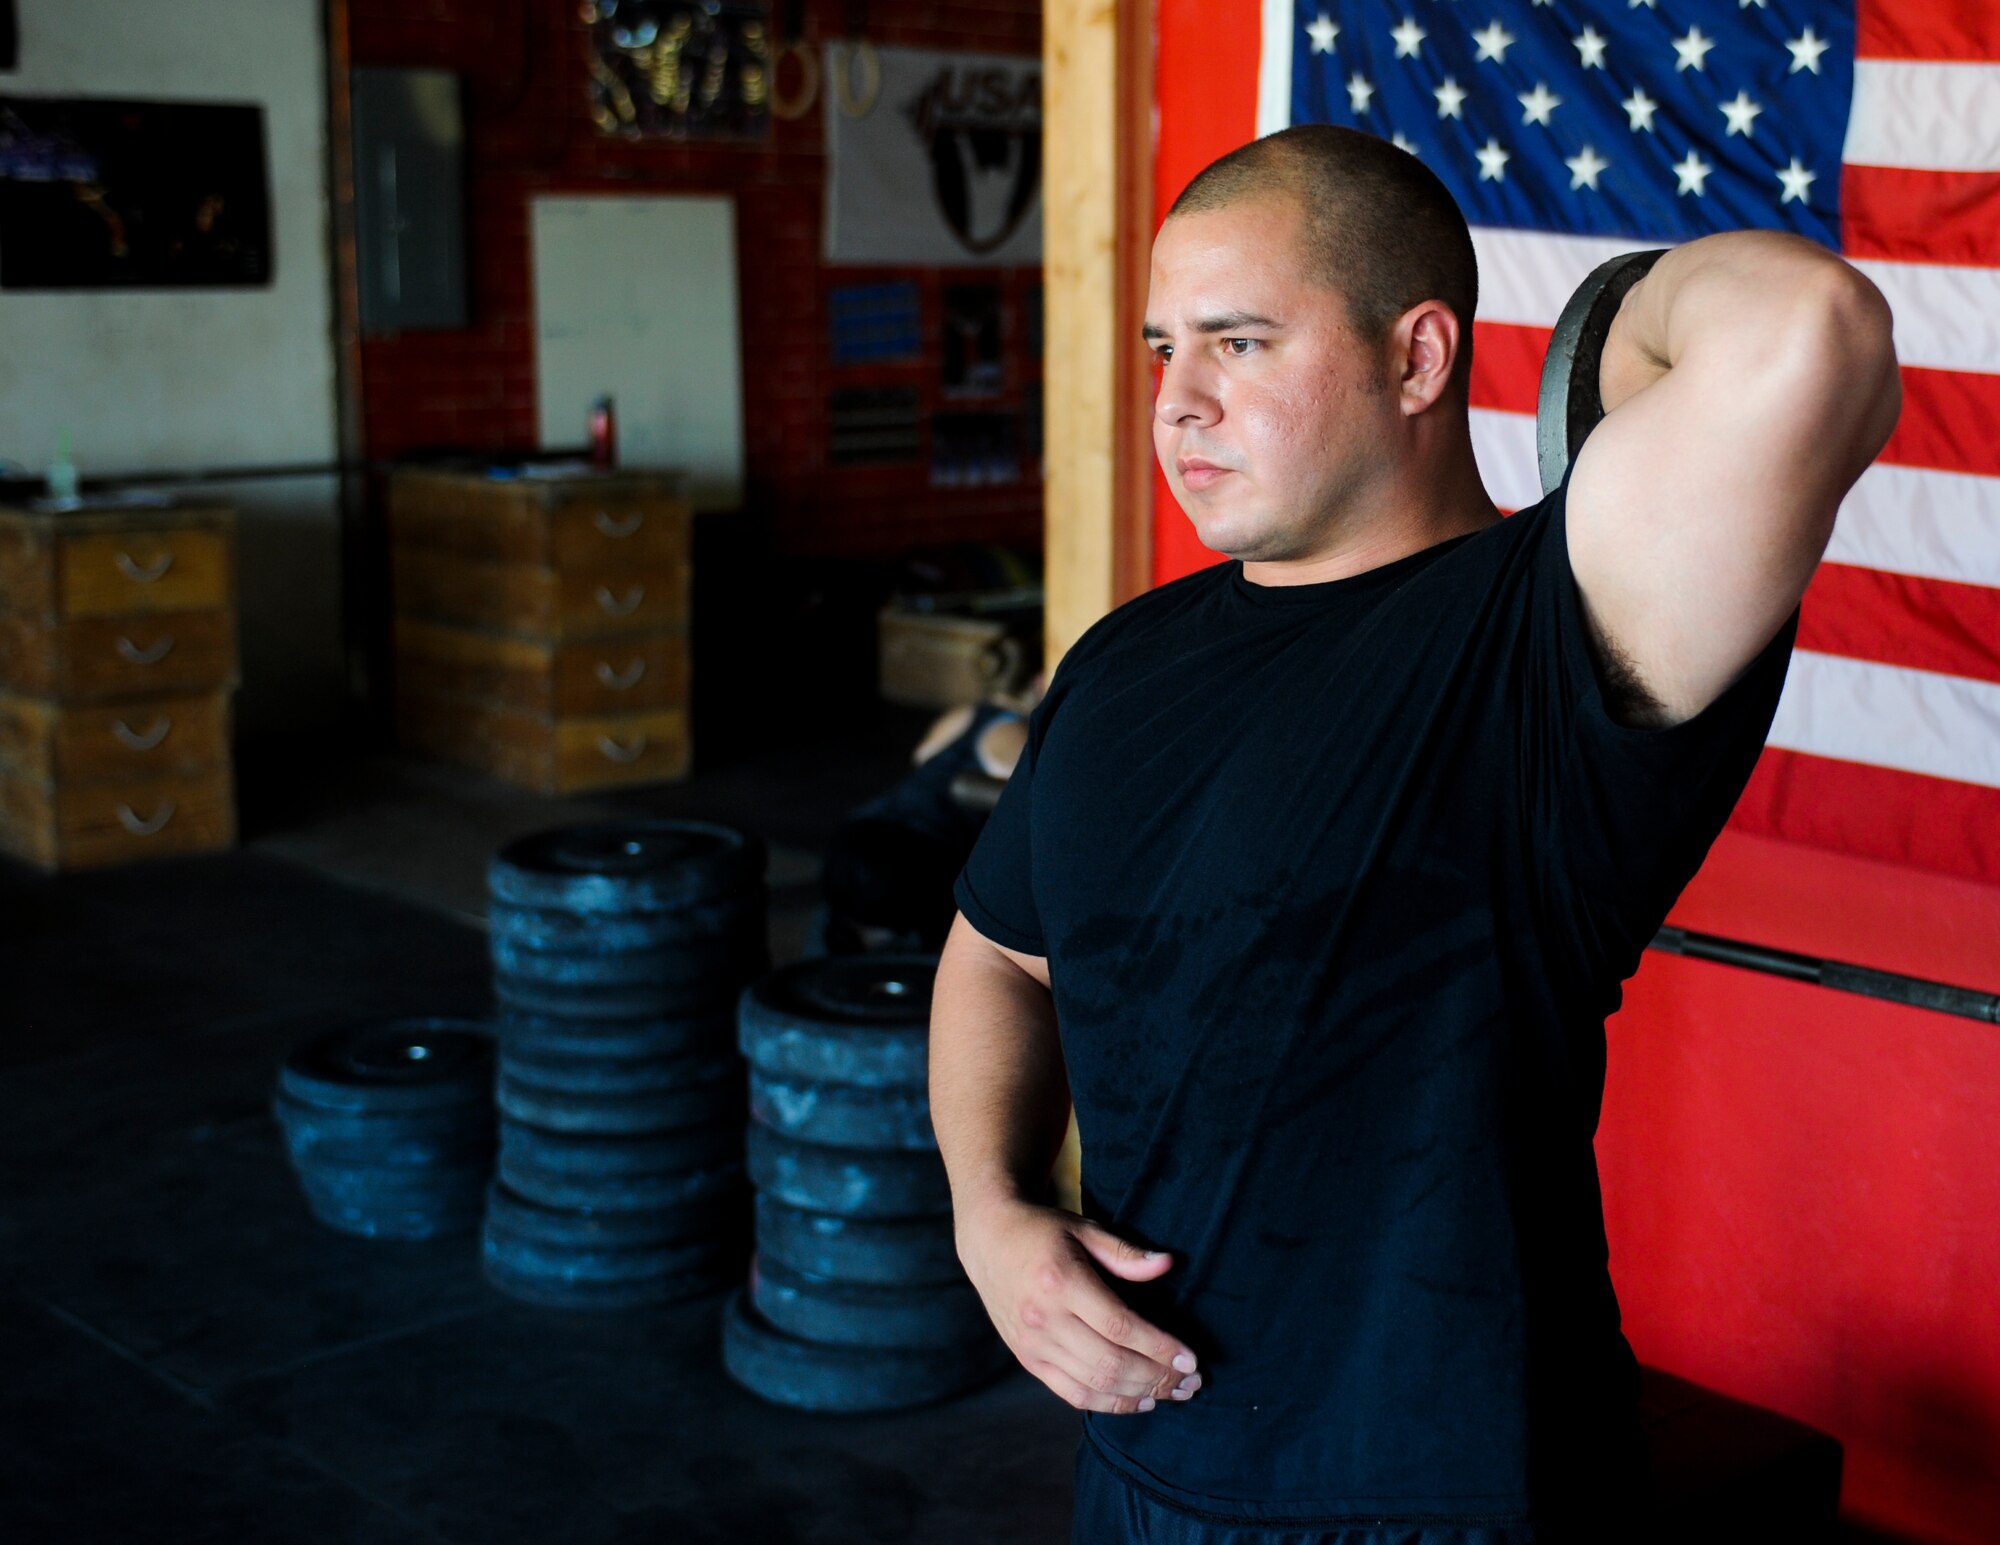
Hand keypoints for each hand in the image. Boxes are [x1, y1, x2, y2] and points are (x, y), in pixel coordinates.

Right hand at [955, 1197, 1202, 1414]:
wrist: (989, 1241)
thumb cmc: (1043, 1231)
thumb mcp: (1083, 1229)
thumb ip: (1125, 1253)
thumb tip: (1168, 1264)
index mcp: (1061, 1282)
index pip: (1120, 1326)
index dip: (1158, 1348)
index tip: (1190, 1360)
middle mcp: (1044, 1318)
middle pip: (1110, 1363)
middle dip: (1157, 1377)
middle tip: (1190, 1383)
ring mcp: (1033, 1344)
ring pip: (1094, 1385)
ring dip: (1138, 1394)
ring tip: (1172, 1393)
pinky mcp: (1028, 1360)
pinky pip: (1072, 1393)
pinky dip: (1108, 1404)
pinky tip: (1138, 1400)